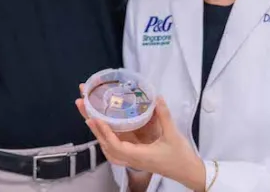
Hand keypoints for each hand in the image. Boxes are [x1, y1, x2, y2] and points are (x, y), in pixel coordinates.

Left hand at [75, 93, 205, 191]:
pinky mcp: (135, 158)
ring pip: (108, 149)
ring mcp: (132, 160)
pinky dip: (106, 140)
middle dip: (93, 125)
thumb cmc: (180, 156)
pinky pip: (114, 151)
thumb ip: (164, 115)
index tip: (95, 118)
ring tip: (88, 115)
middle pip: (106, 145)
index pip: (115, 146)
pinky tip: (103, 130)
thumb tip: (157, 97)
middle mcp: (132, 159)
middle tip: (81, 104)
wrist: (188, 173)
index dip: (104, 132)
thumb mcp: (173, 135)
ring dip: (97, 133)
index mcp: (139, 156)